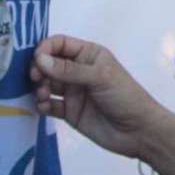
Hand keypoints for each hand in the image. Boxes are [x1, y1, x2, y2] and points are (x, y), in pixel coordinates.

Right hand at [30, 34, 164, 158]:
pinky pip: (49, 104)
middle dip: (39, 68)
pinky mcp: (69, 111)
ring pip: (46, 83)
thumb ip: (69, 69)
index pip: (60, 43)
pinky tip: (44, 106)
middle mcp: (77, 70)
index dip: (45, 48)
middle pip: (48, 63)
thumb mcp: (99, 77)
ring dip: (39, 86)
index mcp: (88, 54)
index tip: (36, 59)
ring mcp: (73, 91)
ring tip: (43, 94)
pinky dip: (42, 104)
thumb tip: (39, 59)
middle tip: (35, 78)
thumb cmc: (124, 96)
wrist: (138, 131)